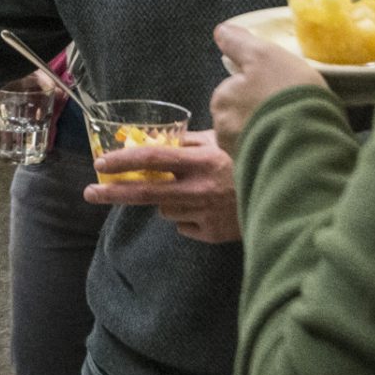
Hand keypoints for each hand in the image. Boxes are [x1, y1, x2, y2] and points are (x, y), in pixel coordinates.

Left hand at [82, 129, 240, 242]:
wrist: (285, 196)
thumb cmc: (251, 160)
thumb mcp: (224, 142)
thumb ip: (191, 141)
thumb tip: (154, 139)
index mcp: (204, 161)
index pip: (154, 159)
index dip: (124, 161)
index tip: (101, 164)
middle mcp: (202, 189)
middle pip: (146, 192)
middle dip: (113, 193)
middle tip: (90, 193)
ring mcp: (206, 214)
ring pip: (164, 209)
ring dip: (167, 199)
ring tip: (195, 191)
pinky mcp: (212, 235)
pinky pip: (183, 225)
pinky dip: (186, 216)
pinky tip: (207, 207)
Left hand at [211, 20, 325, 148]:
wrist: (307, 144)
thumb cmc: (285, 93)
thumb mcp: (264, 55)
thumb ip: (239, 43)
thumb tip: (220, 31)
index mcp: (221, 101)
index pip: (232, 90)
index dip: (256, 87)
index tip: (277, 89)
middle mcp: (222, 131)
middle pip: (240, 116)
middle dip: (258, 114)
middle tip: (289, 109)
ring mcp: (238, 156)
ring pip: (253, 139)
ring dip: (269, 135)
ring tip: (296, 130)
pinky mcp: (256, 174)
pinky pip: (265, 158)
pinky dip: (277, 153)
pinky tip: (296, 148)